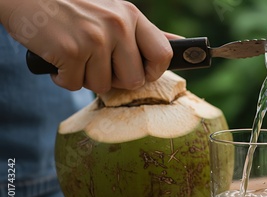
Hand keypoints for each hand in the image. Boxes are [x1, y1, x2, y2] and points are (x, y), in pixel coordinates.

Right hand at [0, 0, 177, 92]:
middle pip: (133, 80)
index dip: (152, 72)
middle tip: (95, 61)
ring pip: (101, 86)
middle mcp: (117, 25)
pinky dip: (62, 77)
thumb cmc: (72, 8)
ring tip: (73, 53)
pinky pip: (74, 85)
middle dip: (113, 79)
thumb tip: (178, 44)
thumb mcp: (113, 11)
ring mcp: (94, 38)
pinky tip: (57, 56)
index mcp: (132, 16)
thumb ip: (143, 32)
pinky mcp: (70, 51)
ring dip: (84, 77)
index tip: (139, 73)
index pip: (163, 55)